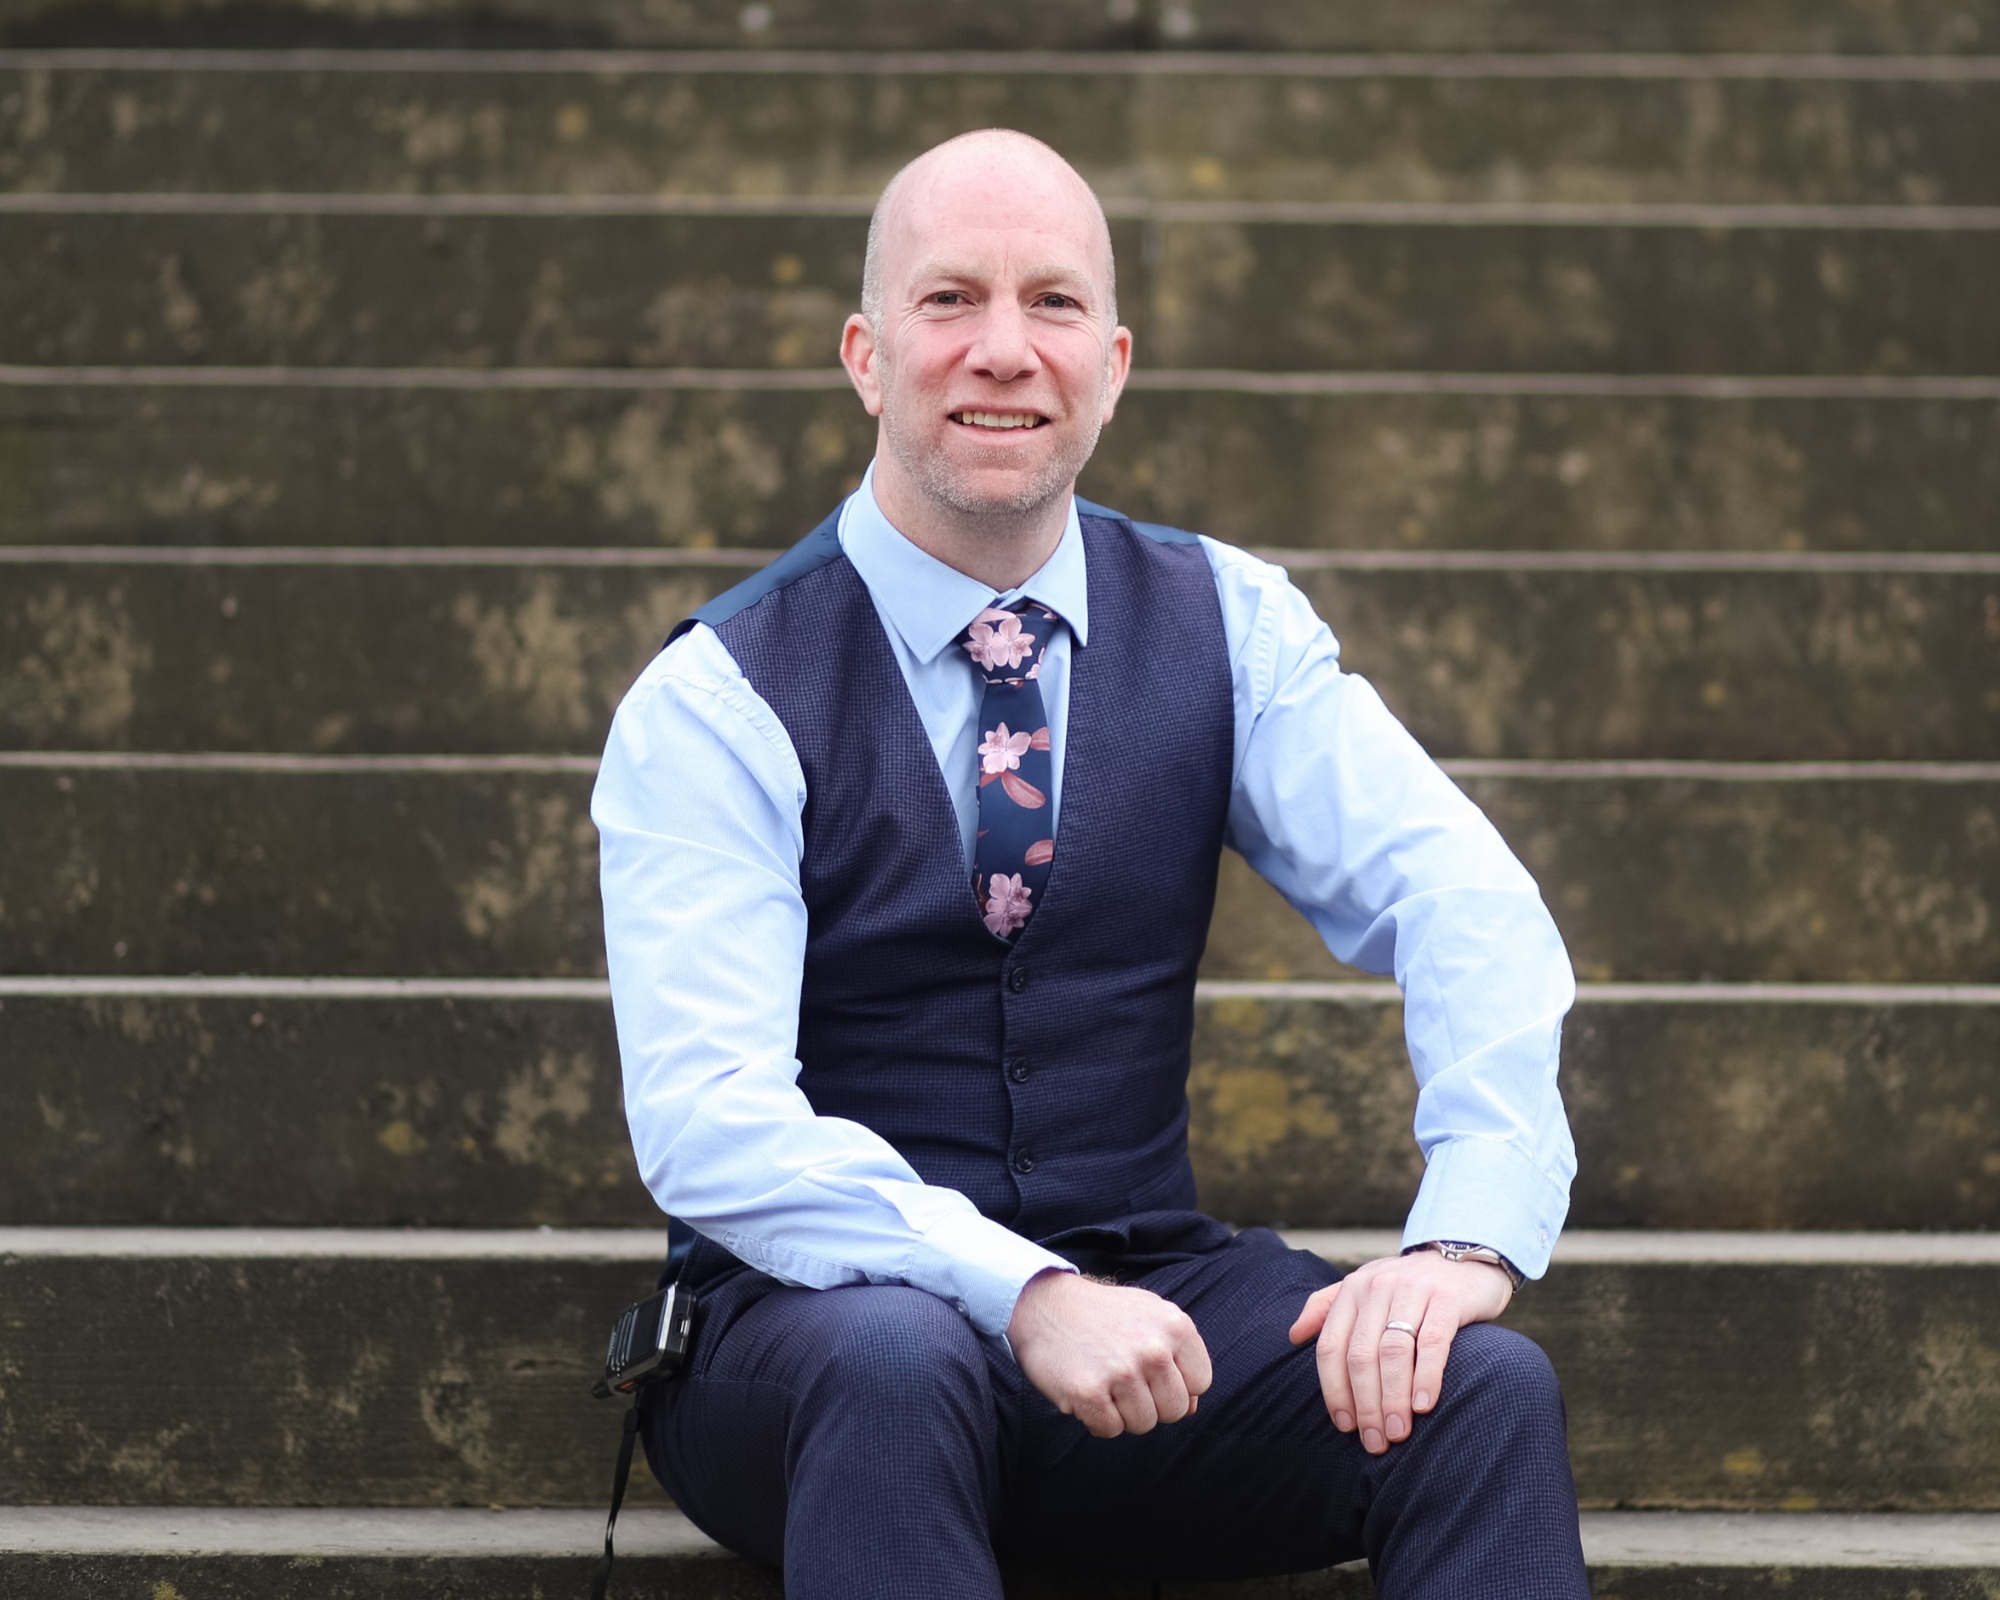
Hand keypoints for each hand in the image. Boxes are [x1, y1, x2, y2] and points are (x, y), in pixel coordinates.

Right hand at [1007, 1268, 1212, 1437]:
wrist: (1046, 1305)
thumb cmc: (1104, 1316)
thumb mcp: (1150, 1318)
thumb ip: (1179, 1358)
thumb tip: (1192, 1408)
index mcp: (1175, 1326)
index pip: (1200, 1383)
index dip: (1175, 1384)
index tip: (1151, 1370)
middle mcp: (1153, 1348)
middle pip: (1174, 1410)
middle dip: (1151, 1403)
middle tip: (1124, 1379)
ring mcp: (1121, 1372)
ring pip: (1143, 1424)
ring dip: (1123, 1412)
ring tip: (1104, 1382)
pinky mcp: (1089, 1392)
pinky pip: (1110, 1430)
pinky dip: (1097, 1419)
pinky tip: (1087, 1392)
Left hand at [1288, 1249, 1512, 1454]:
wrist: (1462, 1257)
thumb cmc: (1406, 1286)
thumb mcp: (1362, 1287)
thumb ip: (1326, 1307)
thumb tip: (1293, 1336)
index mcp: (1351, 1290)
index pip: (1331, 1347)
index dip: (1334, 1390)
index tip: (1345, 1426)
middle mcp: (1377, 1288)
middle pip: (1361, 1355)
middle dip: (1365, 1403)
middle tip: (1375, 1441)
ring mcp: (1413, 1291)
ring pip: (1394, 1352)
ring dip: (1393, 1398)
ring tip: (1398, 1432)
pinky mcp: (1448, 1299)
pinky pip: (1433, 1342)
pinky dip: (1427, 1376)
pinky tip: (1424, 1405)